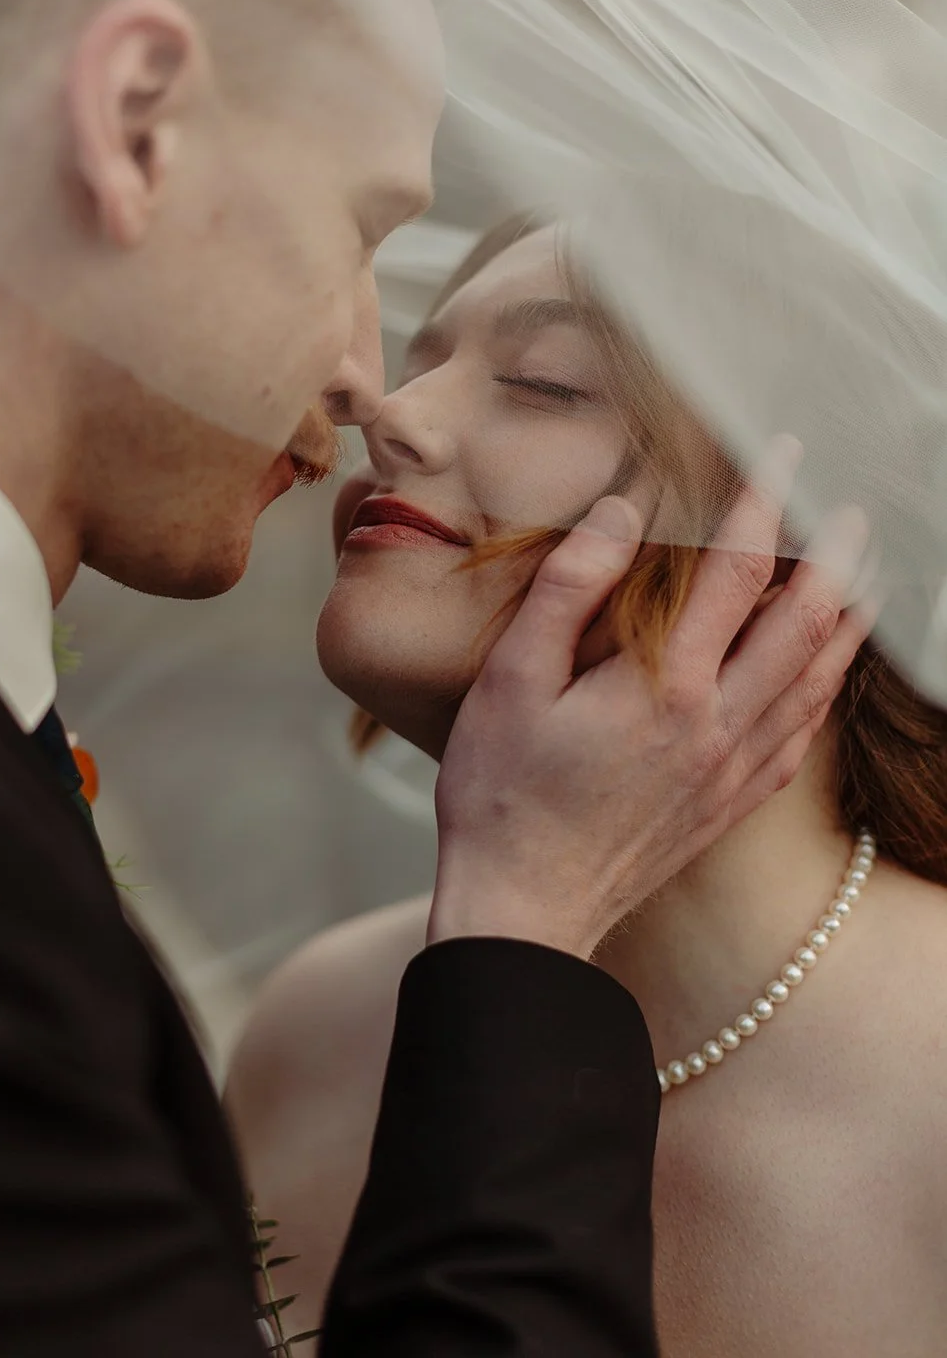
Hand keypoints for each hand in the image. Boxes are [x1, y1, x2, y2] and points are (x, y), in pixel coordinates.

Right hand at [430, 437, 872, 958]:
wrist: (525, 909)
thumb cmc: (504, 795)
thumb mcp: (511, 679)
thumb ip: (569, 588)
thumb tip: (622, 516)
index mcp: (667, 686)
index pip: (736, 570)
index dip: (765, 503)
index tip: (781, 456)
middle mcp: (717, 724)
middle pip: (805, 623)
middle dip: (836, 559)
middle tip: (851, 514)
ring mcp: (731, 770)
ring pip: (817, 682)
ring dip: (847, 623)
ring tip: (862, 582)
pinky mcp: (729, 805)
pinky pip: (800, 738)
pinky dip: (824, 694)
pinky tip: (823, 679)